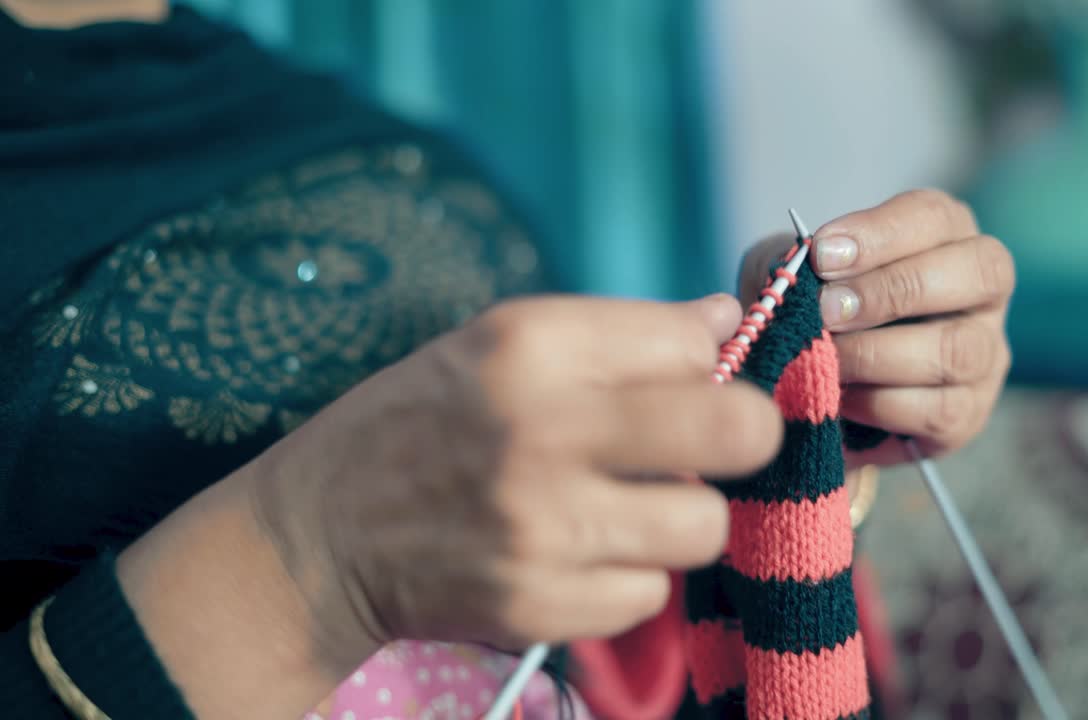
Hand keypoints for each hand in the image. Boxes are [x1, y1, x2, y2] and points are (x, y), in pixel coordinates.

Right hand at [249, 294, 782, 670]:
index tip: (683, 382)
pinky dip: (628, 577)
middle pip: (735, 430)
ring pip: (704, 526)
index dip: (702, 364)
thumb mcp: (500, 342)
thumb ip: (620, 332)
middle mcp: (542, 432)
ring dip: (680, 518)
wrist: (322, 531)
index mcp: (531, 346)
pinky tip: (578, 554)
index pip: (691, 343)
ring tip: (628, 506)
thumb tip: (725, 320)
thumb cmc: (426, 419)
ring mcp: (543, 529)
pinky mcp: (540, 608)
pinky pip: (649, 595)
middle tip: (714, 444)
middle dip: (743, 435)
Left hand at [740, 189, 1013, 464]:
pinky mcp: (968, 413)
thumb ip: (793, 266)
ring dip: (879, 354)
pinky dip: (880, 404)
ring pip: (959, 349)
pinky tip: (840, 398)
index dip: (880, 234)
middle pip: (978, 273)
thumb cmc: (814, 310)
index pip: (935, 217)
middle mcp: (983, 290)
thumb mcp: (795, 276)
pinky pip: (939, 410)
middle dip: (892, 291)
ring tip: (826, 357)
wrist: (811, 381)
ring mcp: (985, 353)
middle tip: (827, 310)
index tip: (821, 255)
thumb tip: (794, 272)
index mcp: (945, 236)